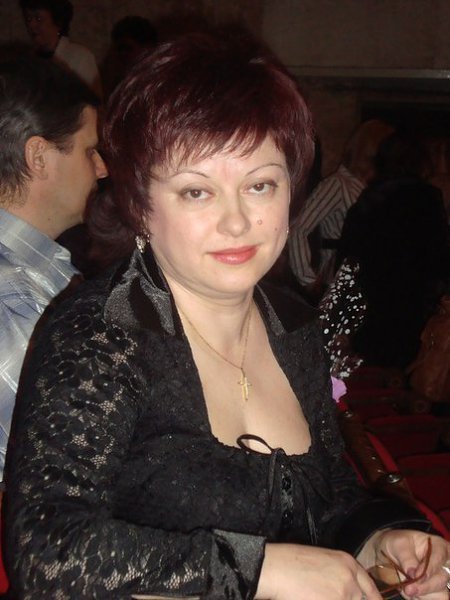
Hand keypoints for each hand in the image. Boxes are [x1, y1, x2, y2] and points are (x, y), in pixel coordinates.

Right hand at [256, 542, 381, 599]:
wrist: (276, 568)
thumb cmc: (291, 562)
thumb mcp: (321, 561)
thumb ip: (339, 576)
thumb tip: (343, 591)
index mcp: (347, 563)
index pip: (370, 588)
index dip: (373, 599)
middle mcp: (350, 579)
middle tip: (329, 595)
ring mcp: (343, 595)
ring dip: (333, 599)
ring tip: (316, 595)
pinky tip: (314, 597)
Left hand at [374, 529, 449, 598]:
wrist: (388, 555)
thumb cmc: (397, 544)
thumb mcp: (398, 545)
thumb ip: (406, 558)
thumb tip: (412, 573)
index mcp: (438, 546)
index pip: (439, 557)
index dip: (429, 568)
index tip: (414, 575)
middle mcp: (442, 564)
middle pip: (442, 579)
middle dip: (425, 586)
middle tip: (409, 589)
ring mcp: (438, 580)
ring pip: (441, 594)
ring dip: (423, 594)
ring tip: (407, 589)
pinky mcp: (433, 593)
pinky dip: (420, 598)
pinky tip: (411, 593)